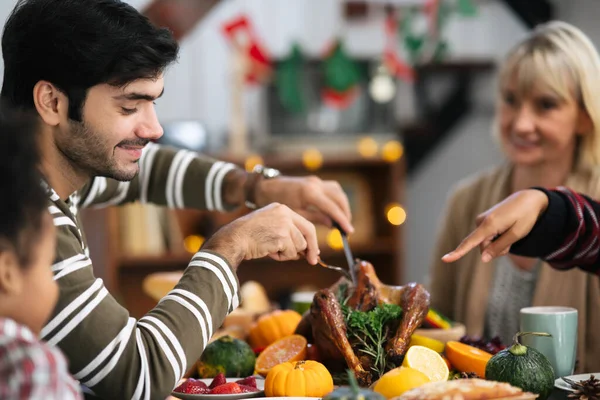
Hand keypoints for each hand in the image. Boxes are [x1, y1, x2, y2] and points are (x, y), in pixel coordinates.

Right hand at [202, 203, 319, 267]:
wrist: (234, 239)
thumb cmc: (249, 236)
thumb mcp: (270, 228)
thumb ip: (288, 234)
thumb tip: (306, 250)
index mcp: (282, 209)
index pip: (305, 223)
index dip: (311, 239)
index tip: (314, 251)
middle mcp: (285, 213)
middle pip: (308, 232)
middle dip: (311, 249)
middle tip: (313, 261)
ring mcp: (284, 224)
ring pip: (299, 245)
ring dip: (288, 253)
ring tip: (272, 250)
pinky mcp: (282, 236)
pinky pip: (291, 253)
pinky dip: (281, 257)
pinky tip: (268, 252)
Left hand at [254, 175, 353, 233]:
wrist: (267, 187)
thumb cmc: (279, 203)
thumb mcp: (296, 214)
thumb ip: (315, 218)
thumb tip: (331, 224)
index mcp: (310, 193)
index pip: (332, 208)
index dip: (342, 220)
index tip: (349, 231)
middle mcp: (315, 184)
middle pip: (339, 198)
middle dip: (345, 212)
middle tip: (347, 227)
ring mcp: (315, 180)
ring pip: (337, 191)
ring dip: (343, 205)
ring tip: (343, 219)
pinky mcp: (314, 180)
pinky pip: (331, 188)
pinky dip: (336, 198)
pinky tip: (335, 209)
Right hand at [441, 189, 548, 262]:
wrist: (528, 198)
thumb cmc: (526, 216)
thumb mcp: (517, 234)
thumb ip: (499, 247)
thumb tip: (483, 259)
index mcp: (489, 224)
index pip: (470, 242)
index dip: (458, 253)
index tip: (444, 259)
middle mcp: (481, 221)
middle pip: (484, 247)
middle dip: (497, 250)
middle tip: (512, 241)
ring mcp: (481, 220)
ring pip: (485, 243)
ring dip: (498, 244)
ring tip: (510, 232)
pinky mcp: (483, 220)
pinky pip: (487, 236)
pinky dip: (497, 238)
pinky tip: (506, 229)